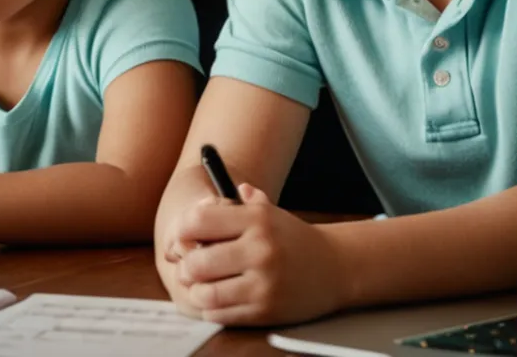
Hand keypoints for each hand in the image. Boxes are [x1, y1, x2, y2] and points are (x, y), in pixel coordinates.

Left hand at [164, 183, 345, 325]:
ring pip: (205, 293)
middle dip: (186, 266)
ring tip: (203, 285)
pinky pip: (220, 314)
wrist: (335, 267)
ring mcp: (263, 282)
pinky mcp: (265, 310)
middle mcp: (259, 248)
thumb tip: (201, 201)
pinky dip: (212, 308)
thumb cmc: (292, 238)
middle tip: (190, 267)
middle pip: (196, 261)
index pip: (198, 220)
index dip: (181, 231)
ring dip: (197, 291)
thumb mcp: (269, 211)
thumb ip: (235, 202)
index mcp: (256, 218)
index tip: (181, 239)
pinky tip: (220, 299)